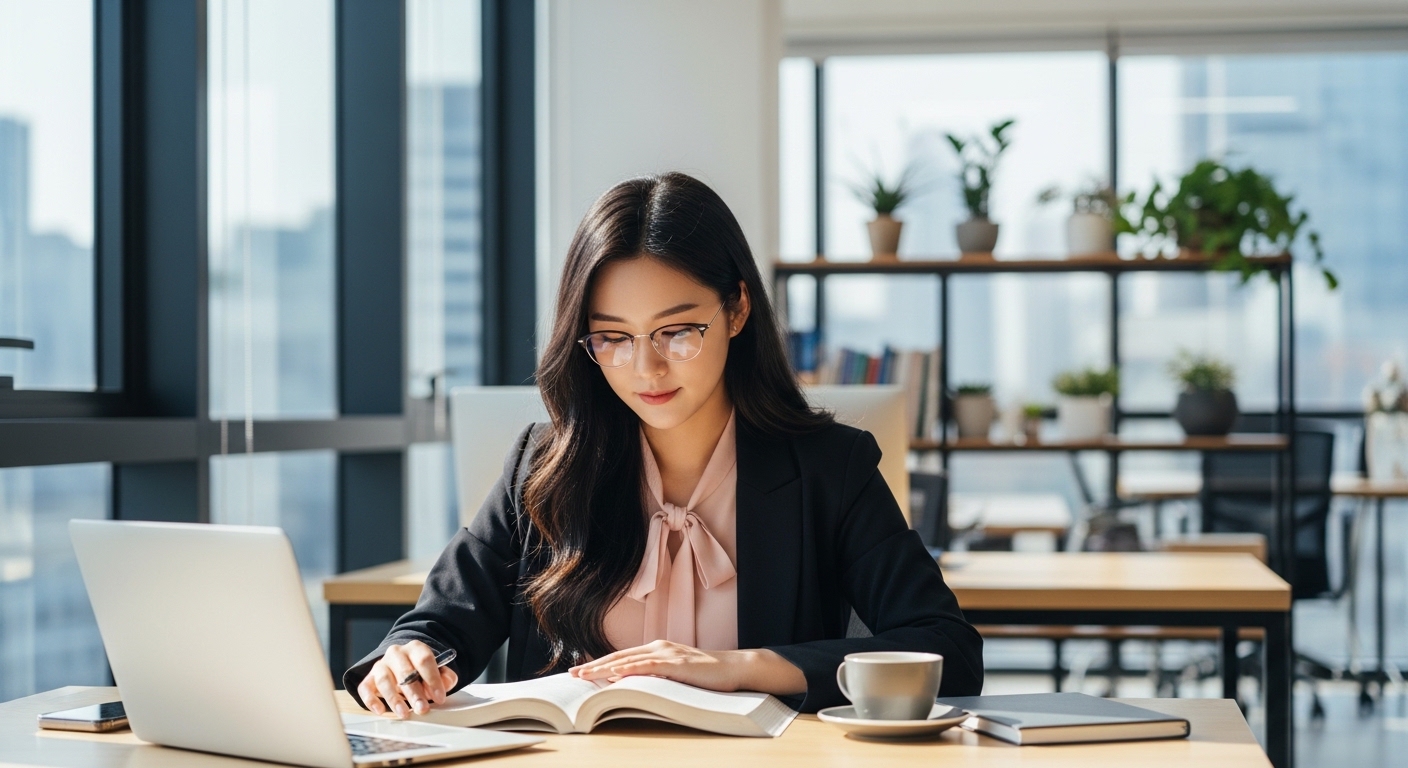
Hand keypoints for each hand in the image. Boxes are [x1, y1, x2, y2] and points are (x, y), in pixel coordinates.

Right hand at [357, 640, 459, 718]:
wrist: (401, 665)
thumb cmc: (420, 671)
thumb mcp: (436, 671)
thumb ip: (445, 676)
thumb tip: (446, 683)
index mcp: (415, 648)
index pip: (424, 660)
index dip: (433, 680)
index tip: (439, 697)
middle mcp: (396, 654)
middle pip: (404, 672)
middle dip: (414, 693)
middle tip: (422, 709)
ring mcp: (380, 665)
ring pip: (384, 680)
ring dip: (394, 698)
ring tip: (404, 713)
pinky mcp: (369, 679)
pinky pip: (365, 688)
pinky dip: (371, 700)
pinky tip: (380, 710)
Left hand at [567, 640, 805, 695]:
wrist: (734, 668)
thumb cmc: (706, 675)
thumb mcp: (674, 675)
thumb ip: (653, 676)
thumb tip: (625, 682)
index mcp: (657, 649)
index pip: (622, 656)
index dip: (600, 664)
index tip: (580, 671)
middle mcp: (659, 646)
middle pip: (619, 656)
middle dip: (594, 666)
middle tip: (572, 675)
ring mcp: (667, 653)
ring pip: (628, 660)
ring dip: (604, 669)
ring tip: (585, 676)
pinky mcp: (677, 663)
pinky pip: (648, 667)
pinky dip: (629, 670)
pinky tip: (615, 675)